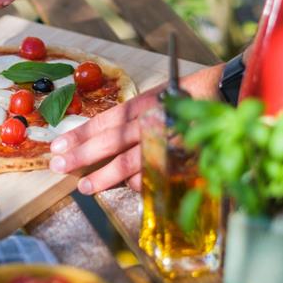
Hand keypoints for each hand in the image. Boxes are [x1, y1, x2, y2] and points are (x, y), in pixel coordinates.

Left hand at [48, 63, 224, 193]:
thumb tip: (98, 135)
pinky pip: (154, 176)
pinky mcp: (181, 160)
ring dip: (105, 177)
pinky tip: (126, 187)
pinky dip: (138, 183)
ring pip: (130, 164)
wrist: (225, 96)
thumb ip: (130, 116)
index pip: (104, 121)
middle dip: (82, 155)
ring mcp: (167, 143)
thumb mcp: (154, 97)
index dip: (80, 134)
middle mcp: (152, 123)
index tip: (58, 145)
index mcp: (143, 104)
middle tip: (59, 166)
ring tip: (85, 186)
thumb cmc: (185, 96)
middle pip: (111, 142)